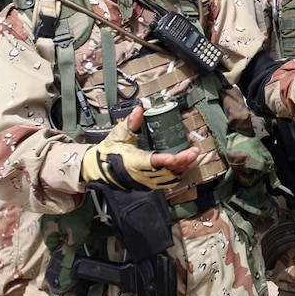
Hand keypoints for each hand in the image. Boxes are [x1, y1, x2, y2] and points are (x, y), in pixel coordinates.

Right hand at [81, 106, 198, 189]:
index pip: (151, 161)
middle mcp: (141, 174)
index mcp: (133, 161)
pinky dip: (177, 175)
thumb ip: (130, 123)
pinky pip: (166, 183)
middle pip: (165, 170)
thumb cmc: (111, 150)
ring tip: (192, 157)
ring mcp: (146, 181)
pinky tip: (184, 166)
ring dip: (181, 168)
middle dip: (181, 161)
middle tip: (194, 152)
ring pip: (168, 178)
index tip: (176, 157)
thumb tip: (139, 110)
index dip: (164, 160)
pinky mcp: (148, 184)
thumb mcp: (118, 135)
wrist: (100, 168)